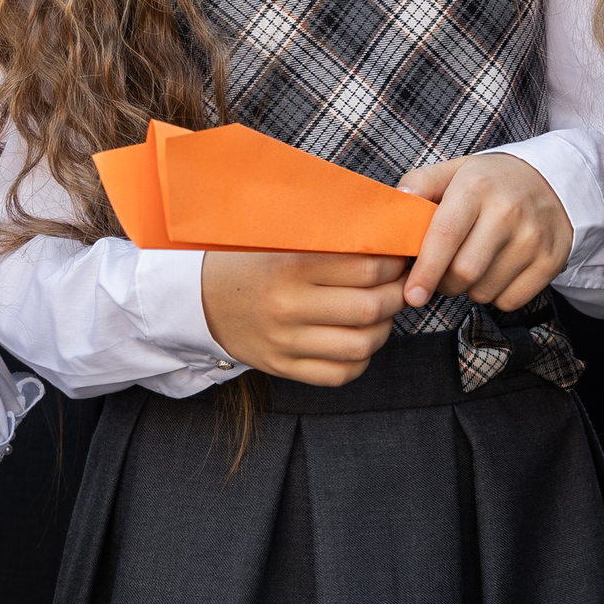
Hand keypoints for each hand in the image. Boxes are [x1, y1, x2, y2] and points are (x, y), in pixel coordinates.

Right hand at [200, 252, 405, 386]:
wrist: (201, 299)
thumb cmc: (252, 260)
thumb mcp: (282, 238)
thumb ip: (327, 236)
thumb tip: (385, 230)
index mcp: (290, 266)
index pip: (365, 267)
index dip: (393, 263)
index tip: (400, 257)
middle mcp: (288, 306)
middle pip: (369, 307)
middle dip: (398, 295)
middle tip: (403, 284)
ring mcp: (285, 343)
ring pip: (361, 345)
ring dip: (385, 328)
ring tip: (384, 312)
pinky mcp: (283, 368)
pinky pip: (340, 374)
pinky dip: (361, 359)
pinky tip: (360, 339)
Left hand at [398, 154, 572, 310]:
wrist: (552, 181)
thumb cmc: (491, 182)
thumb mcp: (455, 171)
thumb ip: (420, 183)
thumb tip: (398, 200)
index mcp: (476, 186)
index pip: (445, 236)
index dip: (425, 271)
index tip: (412, 295)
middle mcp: (508, 211)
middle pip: (464, 272)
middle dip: (444, 282)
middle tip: (442, 272)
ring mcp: (534, 237)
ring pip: (485, 291)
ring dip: (469, 289)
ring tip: (474, 264)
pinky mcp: (552, 260)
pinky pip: (510, 301)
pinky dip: (496, 295)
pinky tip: (497, 271)